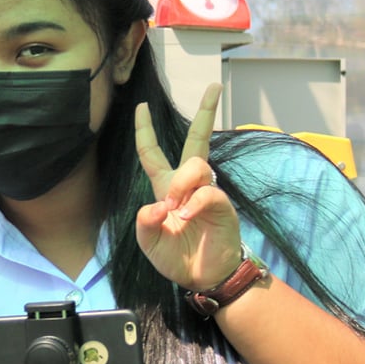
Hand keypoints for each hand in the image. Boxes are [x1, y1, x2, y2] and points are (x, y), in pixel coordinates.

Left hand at [134, 83, 243, 291]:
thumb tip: (159, 204)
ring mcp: (208, 193)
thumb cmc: (176, 257)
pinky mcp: (222, 207)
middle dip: (205, 112)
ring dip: (182, 183)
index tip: (141, 106)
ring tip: (177, 207)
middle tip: (214, 86)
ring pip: (195, 166)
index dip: (145, 130)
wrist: (203, 277)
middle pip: (196, 140)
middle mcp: (188, 185)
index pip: (153, 153)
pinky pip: (208, 193)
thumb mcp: (148, 242)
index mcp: (166, 188)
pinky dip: (195, 203)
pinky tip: (188, 216)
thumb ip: (145, 222)